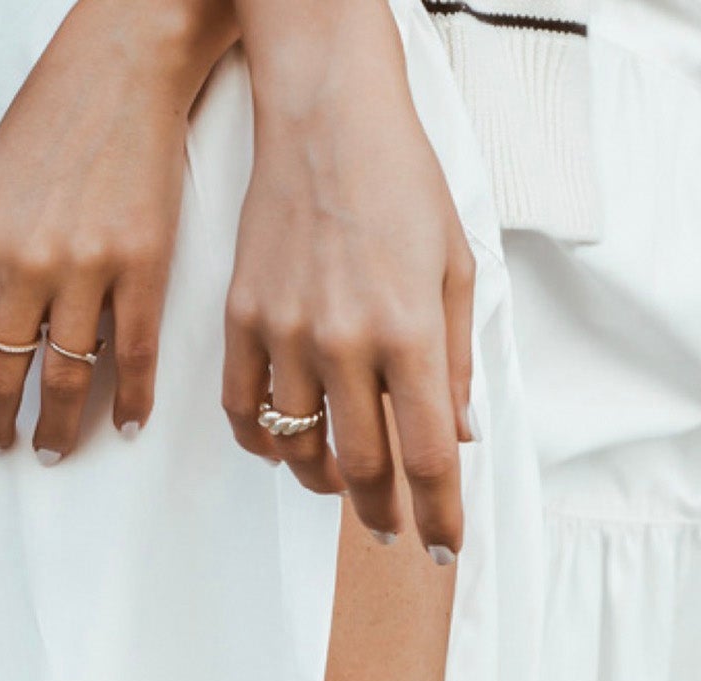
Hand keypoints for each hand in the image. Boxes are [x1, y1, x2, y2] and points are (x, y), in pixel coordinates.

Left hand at [0, 0, 235, 461]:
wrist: (125, 66)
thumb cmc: (51, 120)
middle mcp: (22, 264)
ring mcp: (85, 269)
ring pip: (64, 381)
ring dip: (55, 429)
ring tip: (51, 450)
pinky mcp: (143, 267)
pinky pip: (133, 357)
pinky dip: (128, 401)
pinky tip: (124, 424)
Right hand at [223, 0, 475, 556]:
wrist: (324, 114)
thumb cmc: (400, 181)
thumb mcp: (455, 267)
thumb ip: (456, 360)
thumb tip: (458, 438)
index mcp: (409, 331)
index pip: (427, 458)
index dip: (439, 514)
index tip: (443, 546)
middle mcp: (346, 342)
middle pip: (364, 468)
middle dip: (383, 514)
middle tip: (392, 532)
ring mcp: (286, 333)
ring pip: (300, 450)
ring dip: (325, 483)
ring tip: (344, 487)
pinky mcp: (242, 319)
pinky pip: (244, 412)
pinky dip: (266, 445)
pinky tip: (286, 450)